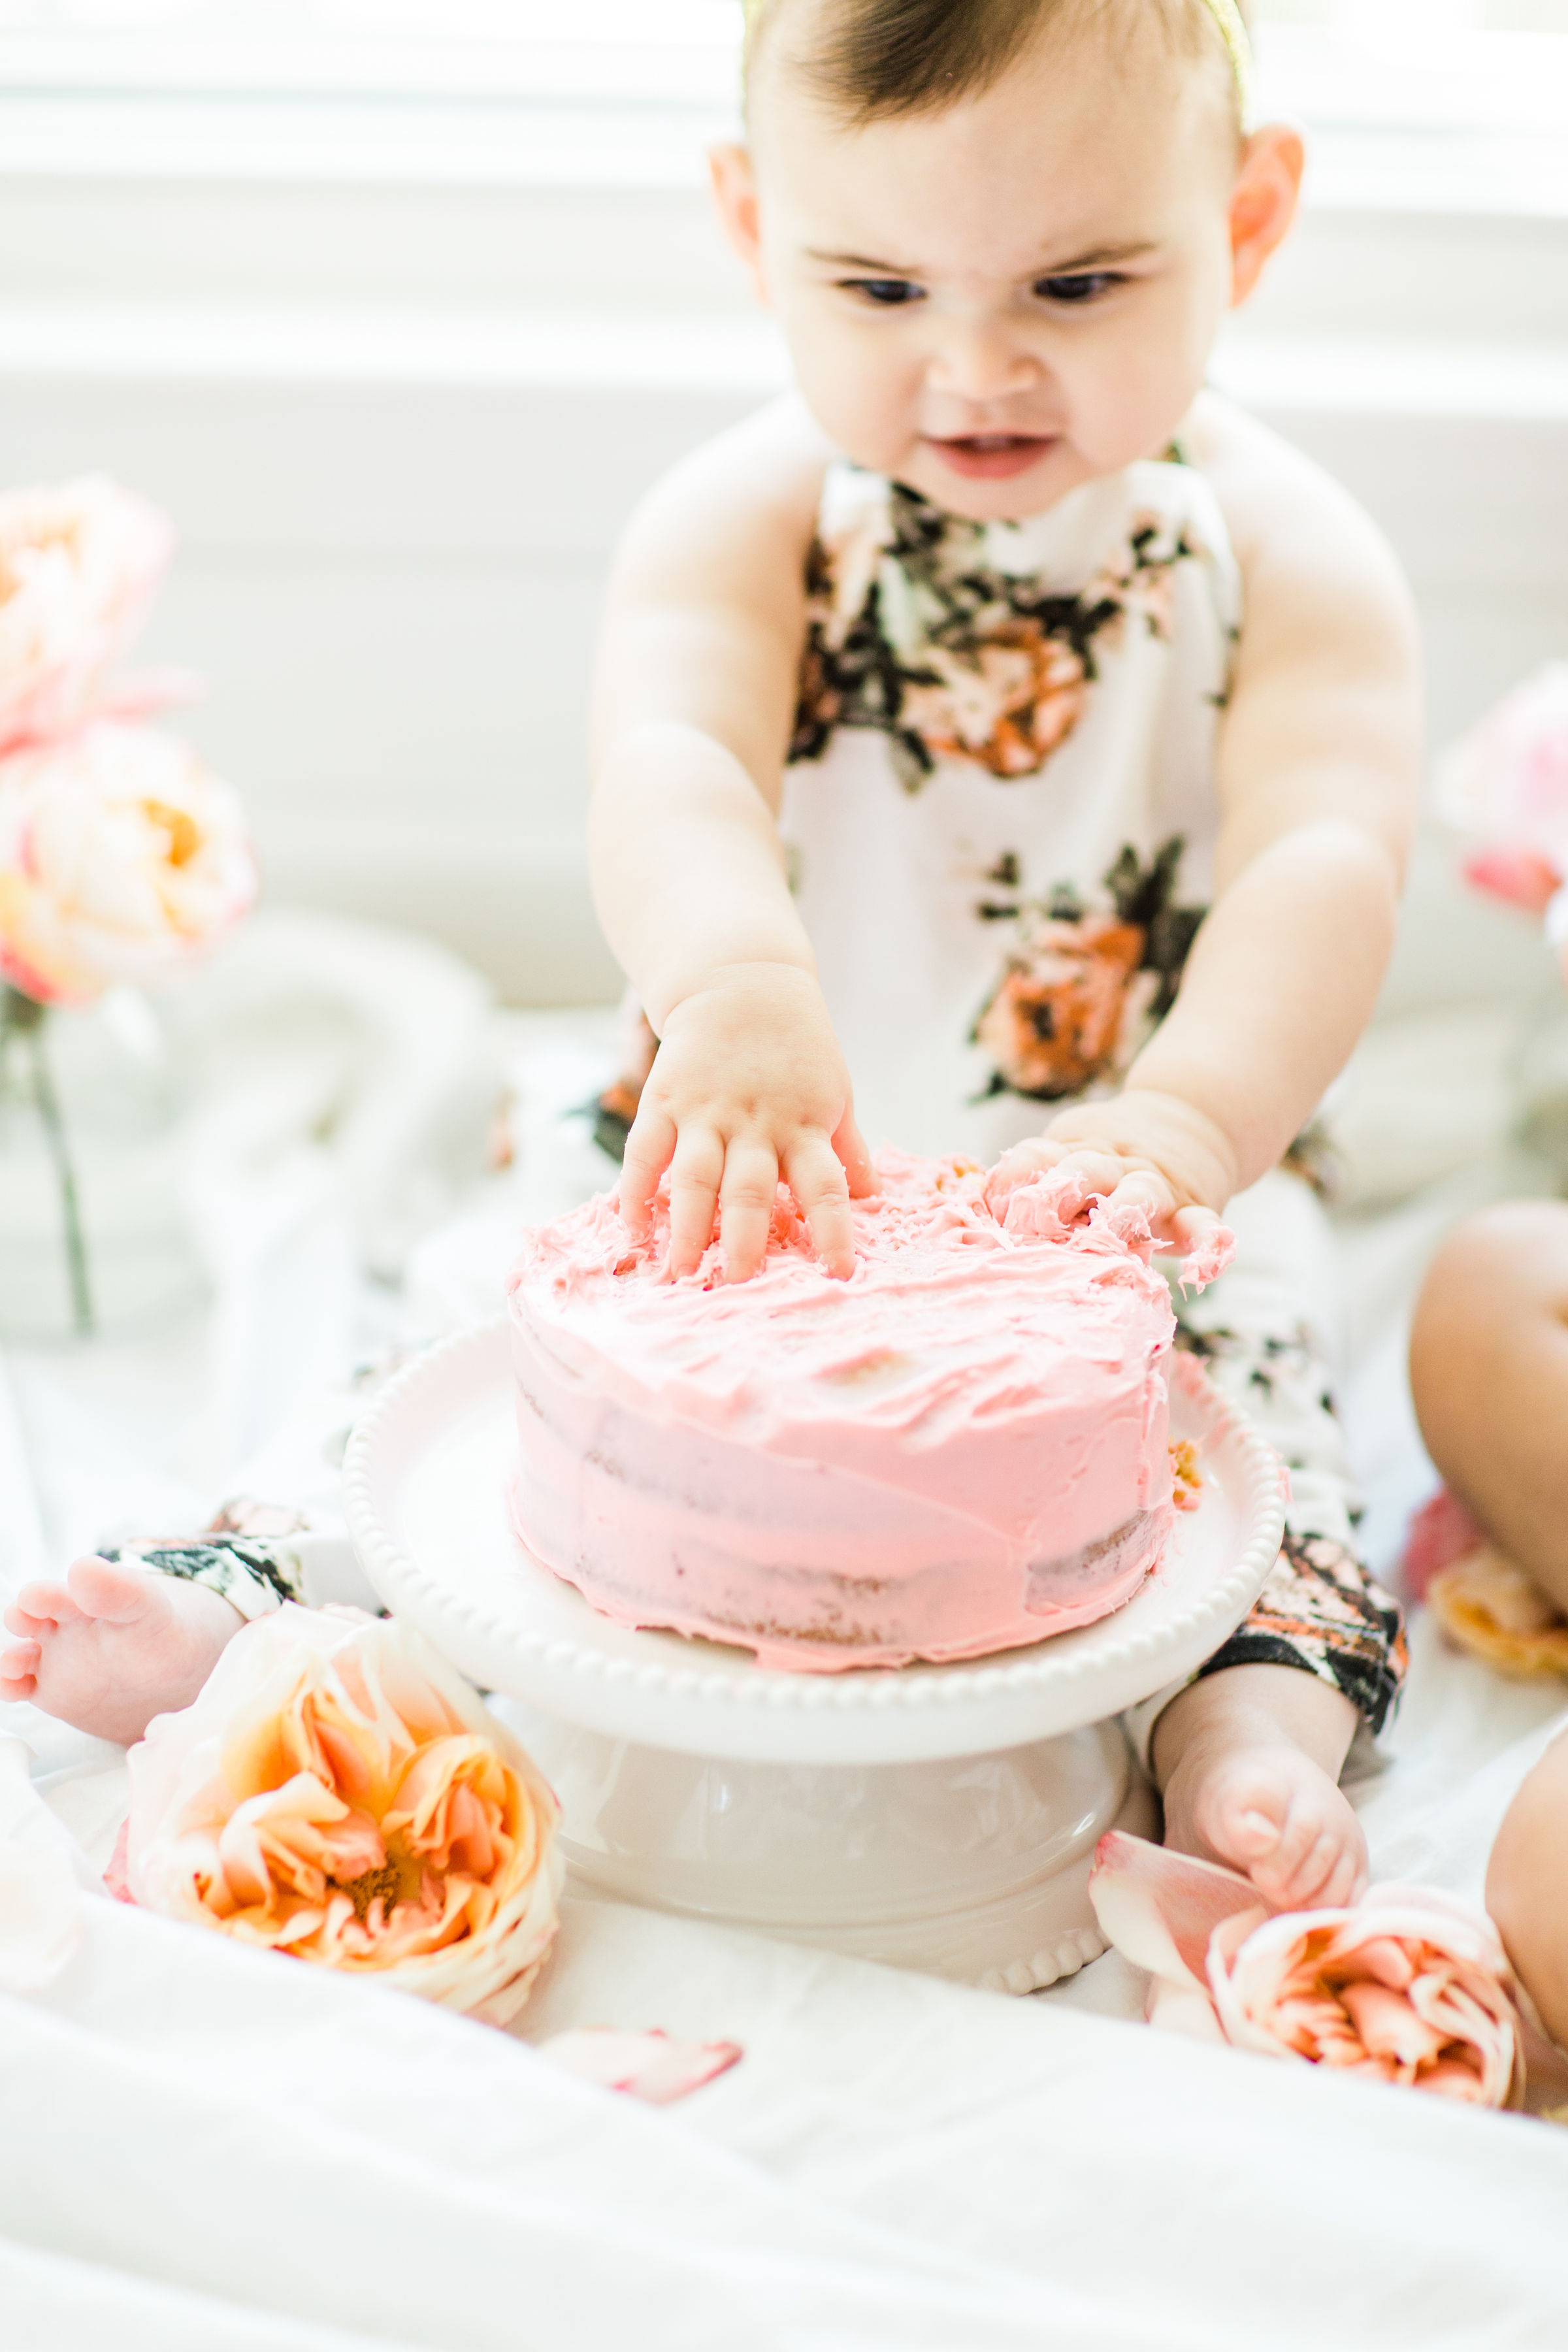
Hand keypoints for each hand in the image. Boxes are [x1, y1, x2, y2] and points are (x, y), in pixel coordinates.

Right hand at [621, 962, 876, 1281]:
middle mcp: (754, 1123)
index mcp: (803, 1125)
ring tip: (677, 1271)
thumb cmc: (796, 1047)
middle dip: (742, 1241)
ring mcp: (705, 1112)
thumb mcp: (834, 1091)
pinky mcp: (664, 1100)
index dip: (832, 1230)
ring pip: (693, 1177)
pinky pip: (645, 1150)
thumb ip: (847, 1147)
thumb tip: (876, 1198)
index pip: (825, 1186)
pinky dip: (635, 1190)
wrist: (741, 980)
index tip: (839, 1273)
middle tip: (736, 1285)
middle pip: (749, 1189)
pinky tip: (631, 1228)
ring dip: (684, 1227)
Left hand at [985, 1087, 1236, 1263]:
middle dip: (1059, 1195)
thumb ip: (1032, 1177)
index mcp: (1073, 1152)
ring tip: (1111, 1232)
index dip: (1014, 1179)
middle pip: (1083, 1172)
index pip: (1037, 1157)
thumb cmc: (1106, 1153)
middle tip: (1036, 1225)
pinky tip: (1205, 1261)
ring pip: (1139, 1194)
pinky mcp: (1194, 1205)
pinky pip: (1201, 1224)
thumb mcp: (1069, 1146)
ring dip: (1123, 1213)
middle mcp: (1112, 1165)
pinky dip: (1207, 1242)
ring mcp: (1155, 1185)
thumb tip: (976, 1212)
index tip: (993, 1207)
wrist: (1191, 1118)